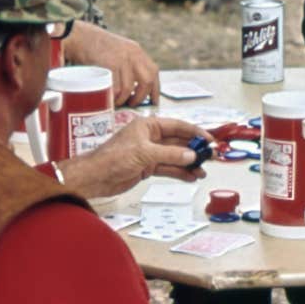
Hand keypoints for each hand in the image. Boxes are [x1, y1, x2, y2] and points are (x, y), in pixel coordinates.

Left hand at [57, 116, 209, 198]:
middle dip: (194, 150)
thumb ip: (169, 154)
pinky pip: (168, 168)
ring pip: (174, 157)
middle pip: (178, 142)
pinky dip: (179, 172)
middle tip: (210, 156)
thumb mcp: (144, 153)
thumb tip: (190, 155)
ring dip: (188, 164)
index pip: (177, 126)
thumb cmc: (112, 158)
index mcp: (148, 126)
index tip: (208, 139)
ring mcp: (149, 153)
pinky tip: (190, 177)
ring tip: (202, 171)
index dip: (194, 132)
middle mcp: (150, 138)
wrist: (94, 178)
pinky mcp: (146, 167)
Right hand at [65, 20, 159, 105]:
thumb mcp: (118, 51)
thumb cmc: (94, 46)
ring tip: (116, 102)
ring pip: (129, 87)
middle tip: (132, 104)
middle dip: (140, 97)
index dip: (155, 89)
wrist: (78, 35)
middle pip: (147, 81)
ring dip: (123, 99)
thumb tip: (134, 89)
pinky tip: (108, 98)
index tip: (153, 101)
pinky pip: (115, 87)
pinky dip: (112, 97)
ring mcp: (122, 59)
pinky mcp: (109, 64)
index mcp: (136, 51)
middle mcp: (133, 54)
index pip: (153, 72)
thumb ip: (128, 65)